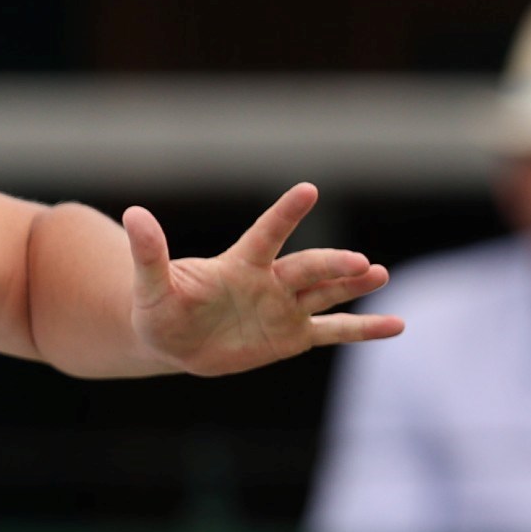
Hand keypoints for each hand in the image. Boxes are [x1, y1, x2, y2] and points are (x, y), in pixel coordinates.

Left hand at [127, 183, 403, 375]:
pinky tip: (397, 325)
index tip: (308, 190)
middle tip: (360, 262)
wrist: (171, 341)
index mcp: (240, 264)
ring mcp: (284, 308)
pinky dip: (364, 328)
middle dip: (332, 265)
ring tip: (380, 274)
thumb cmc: (158, 309)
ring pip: (326, 293)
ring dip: (354, 285)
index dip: (286, 214)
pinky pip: (334, 331)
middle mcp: (269, 281)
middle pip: (307, 268)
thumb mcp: (150, 285)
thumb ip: (149, 252)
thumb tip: (133, 213)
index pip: (267, 234)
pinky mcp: (292, 336)